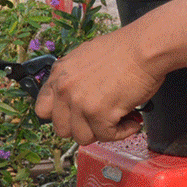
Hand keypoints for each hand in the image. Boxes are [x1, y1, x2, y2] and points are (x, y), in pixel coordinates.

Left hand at [34, 30, 164, 143]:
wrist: (145, 48)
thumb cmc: (125, 49)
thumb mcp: (87, 56)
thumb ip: (74, 77)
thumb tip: (77, 98)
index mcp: (59, 73)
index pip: (42, 109)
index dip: (61, 116)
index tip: (75, 116)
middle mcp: (65, 89)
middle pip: (62, 129)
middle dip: (83, 126)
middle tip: (101, 119)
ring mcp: (80, 103)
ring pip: (83, 138)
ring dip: (103, 131)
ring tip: (119, 118)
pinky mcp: (98, 115)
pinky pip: (107, 137)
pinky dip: (123, 132)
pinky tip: (132, 120)